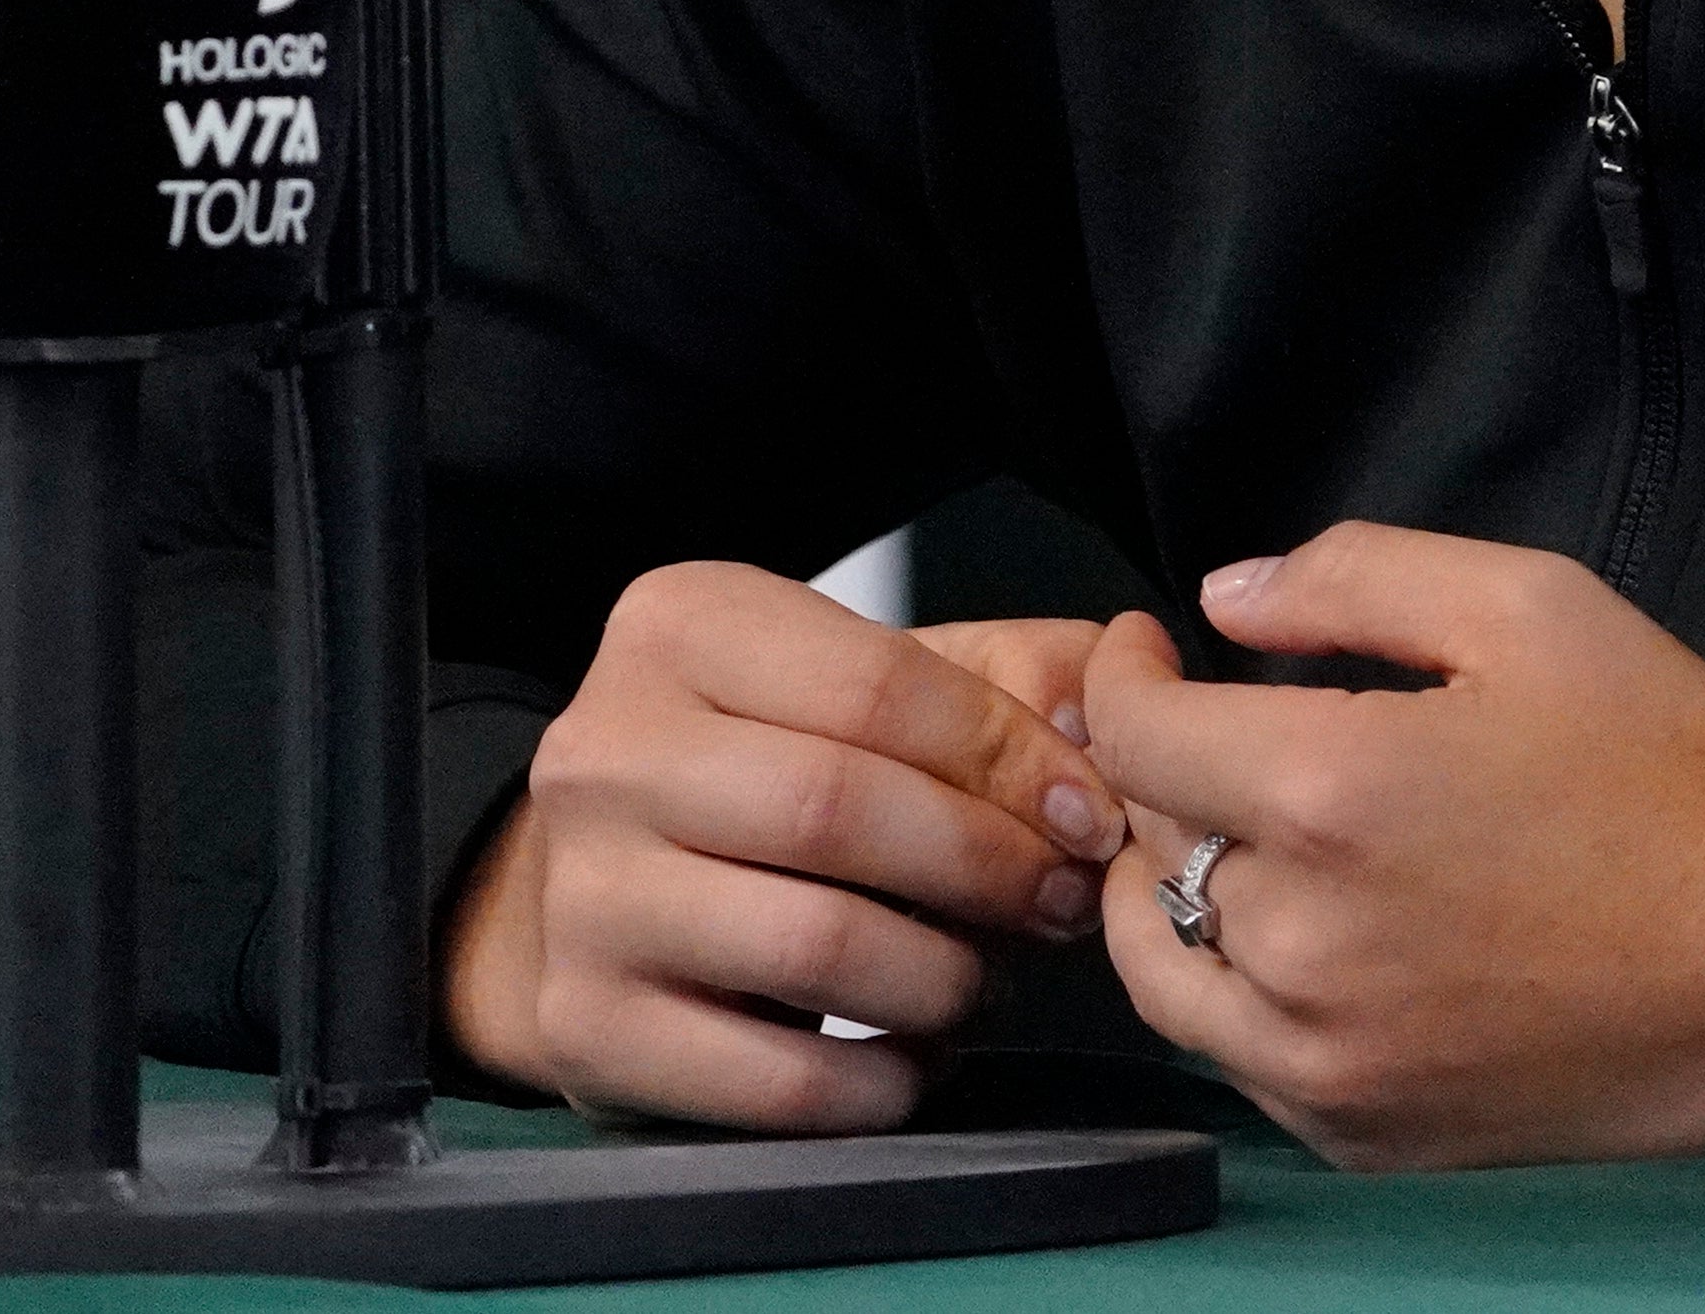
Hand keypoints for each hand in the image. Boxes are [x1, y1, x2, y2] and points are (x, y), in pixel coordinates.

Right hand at [441, 563, 1126, 1132]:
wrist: (598, 883)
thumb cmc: (764, 771)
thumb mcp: (872, 679)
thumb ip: (1009, 672)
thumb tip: (1120, 689)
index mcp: (681, 626)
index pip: (878, 683)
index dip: (1010, 756)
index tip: (1088, 813)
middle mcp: (606, 750)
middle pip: (838, 809)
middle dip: (987, 865)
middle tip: (1059, 901)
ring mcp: (584, 895)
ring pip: (814, 946)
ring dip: (943, 977)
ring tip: (981, 979)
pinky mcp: (589, 1027)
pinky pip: (777, 1078)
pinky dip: (882, 1078)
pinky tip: (912, 1050)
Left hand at [1079, 523, 1704, 1171]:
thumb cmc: (1669, 766)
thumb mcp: (1530, 607)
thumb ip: (1353, 579)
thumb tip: (1221, 599)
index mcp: (1324, 792)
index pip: (1130, 735)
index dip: (1123, 676)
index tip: (1154, 649)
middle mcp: (1297, 938)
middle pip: (1141, 848)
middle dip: (1160, 777)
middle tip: (1214, 739)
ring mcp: (1323, 1057)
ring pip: (1162, 971)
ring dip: (1168, 896)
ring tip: (1224, 844)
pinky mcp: (1362, 1134)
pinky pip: (1234, 1060)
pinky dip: (1233, 996)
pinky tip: (1295, 945)